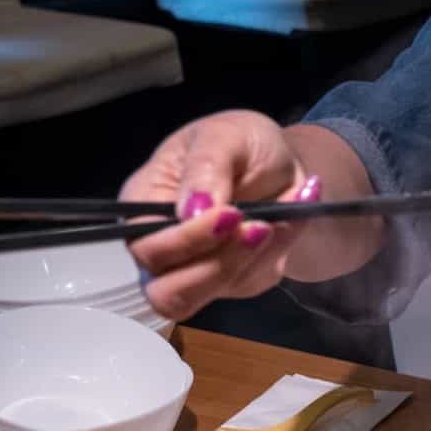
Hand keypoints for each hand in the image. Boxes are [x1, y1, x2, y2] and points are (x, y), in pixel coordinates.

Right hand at [121, 110, 318, 320]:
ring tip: (279, 218)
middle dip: (218, 267)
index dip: (185, 242)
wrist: (278, 158)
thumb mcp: (224, 135)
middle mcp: (162, 246)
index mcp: (143, 204)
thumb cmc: (237, 140)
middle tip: (260, 227)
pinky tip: (287, 218)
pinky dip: (277, 252)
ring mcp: (195, 269)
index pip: (146, 247)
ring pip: (212, 294)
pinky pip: (253, 281)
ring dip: (254, 259)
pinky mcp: (233, 278)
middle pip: (167, 294)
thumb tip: (191, 213)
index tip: (231, 215)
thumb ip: (206, 168)